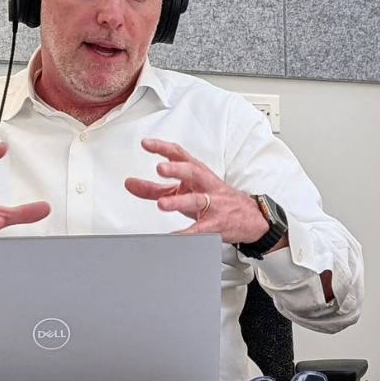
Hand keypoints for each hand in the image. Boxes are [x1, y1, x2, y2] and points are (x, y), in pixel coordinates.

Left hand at [123, 138, 275, 246]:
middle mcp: (206, 185)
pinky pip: (201, 228)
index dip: (163, 148)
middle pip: (193, 172)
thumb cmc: (214, 199)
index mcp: (197, 173)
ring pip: (197, 200)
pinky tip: (175, 236)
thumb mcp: (184, 190)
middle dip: (177, 169)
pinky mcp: (216, 223)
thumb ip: (154, 188)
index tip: (146, 144)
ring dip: (179, 201)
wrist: (249, 217)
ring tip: (162, 203)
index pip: (180, 155)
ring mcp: (213, 204)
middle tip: (160, 168)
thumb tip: (131, 184)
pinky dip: (188, 233)